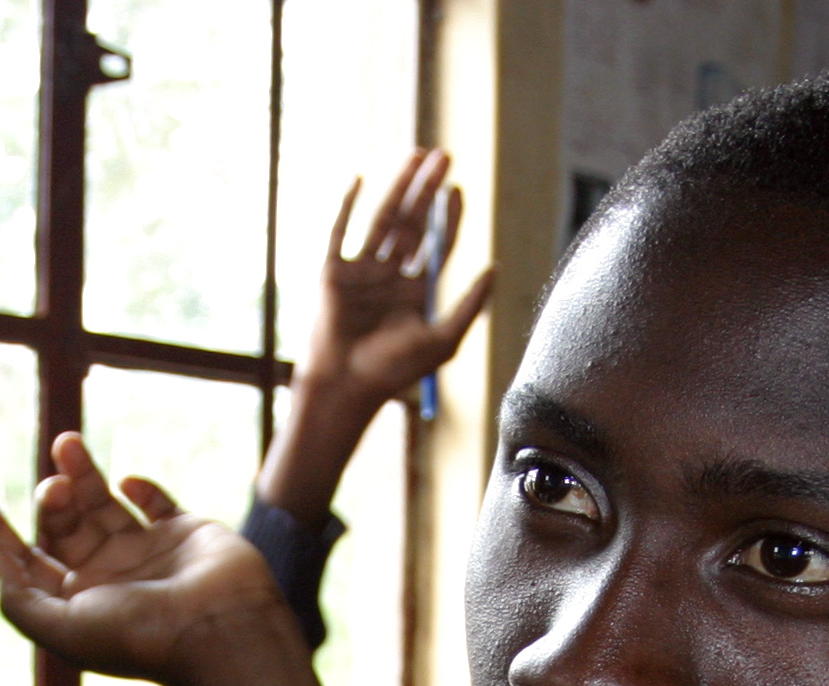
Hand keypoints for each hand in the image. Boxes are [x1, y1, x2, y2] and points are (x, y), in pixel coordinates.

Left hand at [0, 432, 299, 685]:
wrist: (219, 630)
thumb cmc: (139, 636)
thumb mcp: (60, 628)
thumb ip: (18, 598)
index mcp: (76, 606)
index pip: (24, 562)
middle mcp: (108, 581)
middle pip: (63, 527)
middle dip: (51, 501)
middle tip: (56, 488)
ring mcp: (147, 555)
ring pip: (102, 504)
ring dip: (81, 474)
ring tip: (67, 444)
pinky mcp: (185, 534)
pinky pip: (155, 501)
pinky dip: (139, 488)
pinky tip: (128, 483)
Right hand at [301, 149, 495, 420]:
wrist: (346, 386)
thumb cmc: (394, 371)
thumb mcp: (443, 339)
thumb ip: (469, 304)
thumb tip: (496, 267)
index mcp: (415, 293)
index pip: (438, 245)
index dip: (450, 217)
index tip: (458, 190)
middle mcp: (389, 278)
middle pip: (413, 224)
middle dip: (428, 190)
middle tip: (444, 156)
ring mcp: (361, 273)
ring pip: (383, 220)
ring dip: (399, 187)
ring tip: (416, 155)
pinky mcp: (333, 273)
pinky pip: (340, 232)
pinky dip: (347, 206)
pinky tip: (358, 180)